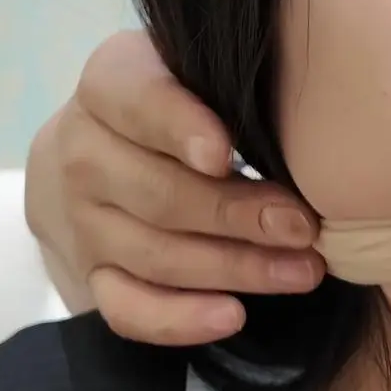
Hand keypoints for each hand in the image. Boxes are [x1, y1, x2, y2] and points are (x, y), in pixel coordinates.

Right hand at [26, 31, 323, 345]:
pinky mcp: (90, 280)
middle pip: (157, 194)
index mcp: (108, 85)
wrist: (93, 154)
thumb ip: (232, 84)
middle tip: (304, 228)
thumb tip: (309, 113)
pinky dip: (179, 319)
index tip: (225, 153)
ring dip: (235, 268)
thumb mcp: (194, 71)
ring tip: (302, 271)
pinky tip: (233, 316)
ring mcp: (81, 223)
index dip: (178, 126)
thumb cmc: (177, 103)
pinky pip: (128, 310)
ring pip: (155, 255)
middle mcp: (82, 154)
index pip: (136, 100)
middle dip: (236, 215)